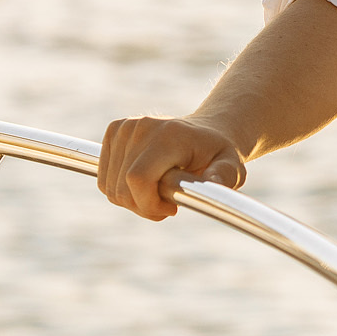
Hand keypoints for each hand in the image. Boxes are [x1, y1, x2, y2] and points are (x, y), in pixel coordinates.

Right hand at [97, 115, 247, 220]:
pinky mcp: (115, 130)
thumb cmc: (218, 155)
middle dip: (144, 207)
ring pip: (110, 188)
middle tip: (169, 204)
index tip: (171, 208)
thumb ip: (224, 175)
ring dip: (133, 201)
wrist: (206, 133)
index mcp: (170, 135)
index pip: (137, 178)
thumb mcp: (231, 167)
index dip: (148, 204)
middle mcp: (142, 126)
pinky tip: (146, 184)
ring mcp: (125, 127)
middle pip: (121, 188)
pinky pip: (105, 180)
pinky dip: (122, 190)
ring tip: (160, 193)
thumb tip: (214, 181)